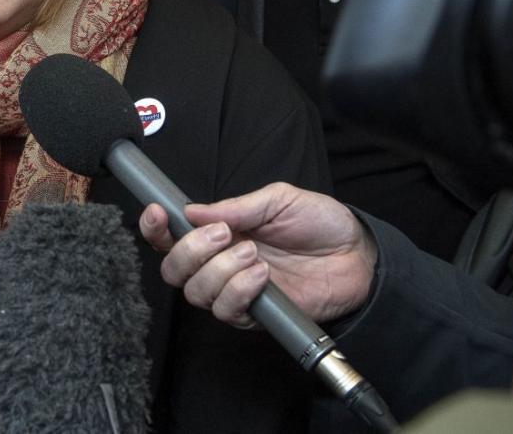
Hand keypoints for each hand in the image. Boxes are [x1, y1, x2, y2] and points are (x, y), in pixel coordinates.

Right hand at [140, 182, 376, 328]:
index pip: (171, 235)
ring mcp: (234, 290)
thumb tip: (192, 210)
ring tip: (253, 253)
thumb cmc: (320, 223)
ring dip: (220, 270)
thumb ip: (236, 206)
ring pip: (196, 292)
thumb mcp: (279, 199)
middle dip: (188, 251)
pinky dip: (239, 290)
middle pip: (173, 269)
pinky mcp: (254, 314)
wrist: (357, 255)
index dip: (155, 228)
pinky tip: (262, 275)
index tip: (159, 213)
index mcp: (219, 231)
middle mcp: (219, 262)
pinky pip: (227, 310)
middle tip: (222, 234)